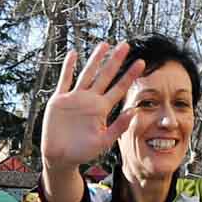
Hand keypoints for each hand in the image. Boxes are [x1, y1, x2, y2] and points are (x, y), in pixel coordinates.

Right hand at [40, 41, 144, 167]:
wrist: (60, 157)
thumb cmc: (82, 153)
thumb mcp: (103, 142)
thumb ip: (118, 127)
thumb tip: (134, 111)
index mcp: (101, 109)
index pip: (119, 88)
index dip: (129, 75)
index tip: (141, 63)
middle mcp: (90, 100)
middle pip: (105, 76)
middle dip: (115, 60)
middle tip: (125, 45)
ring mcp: (74, 98)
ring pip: (87, 74)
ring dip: (95, 59)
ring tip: (104, 44)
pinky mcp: (59, 100)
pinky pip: (64, 80)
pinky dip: (68, 67)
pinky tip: (73, 53)